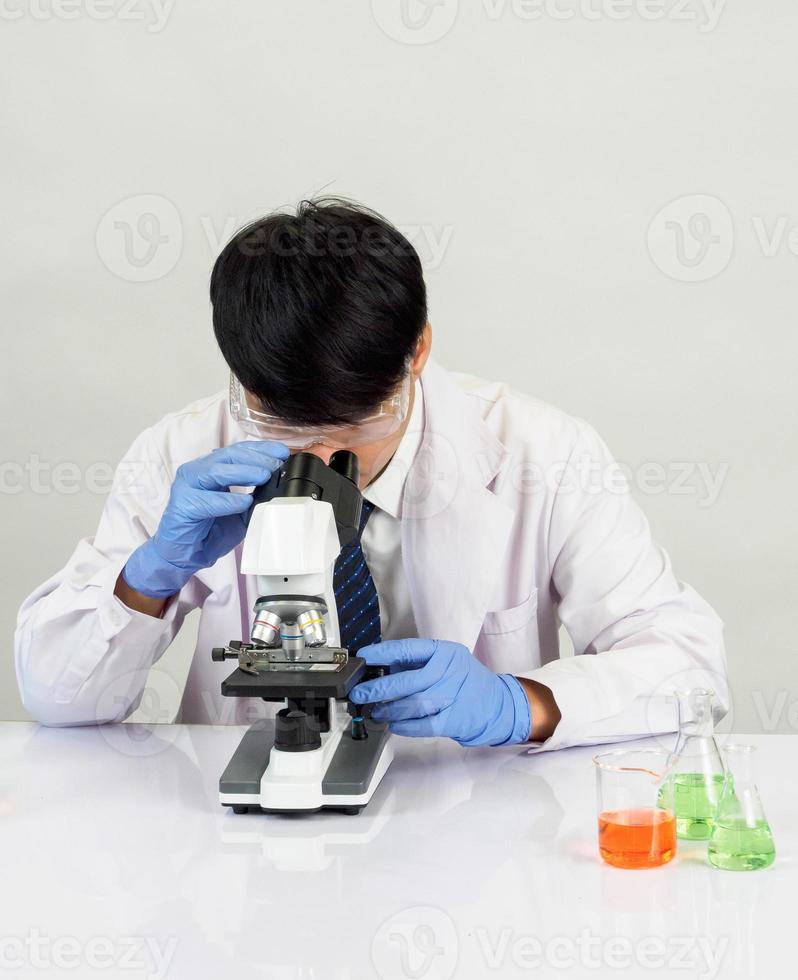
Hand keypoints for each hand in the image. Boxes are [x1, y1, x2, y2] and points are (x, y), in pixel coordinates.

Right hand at [122, 440, 288, 598]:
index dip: (261, 449)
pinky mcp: (181, 505)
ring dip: (243, 472)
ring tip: (264, 476)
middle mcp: (197, 472)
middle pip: (229, 456)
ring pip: (216, 471)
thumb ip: (255, 497)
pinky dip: (227, 500)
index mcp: (211, 469)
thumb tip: (279, 487)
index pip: (238, 451)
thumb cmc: (210, 532)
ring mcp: (187, 486)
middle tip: (277, 464)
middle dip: (256, 457)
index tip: (283, 452)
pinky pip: (206, 500)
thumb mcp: (241, 512)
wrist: (185, 555)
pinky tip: (243, 502)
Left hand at [349, 638, 531, 746]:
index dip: (382, 654)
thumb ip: (417, 664)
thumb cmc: (464, 680)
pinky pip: (422, 725)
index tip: (363, 657)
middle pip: (407, 680)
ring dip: (389, 709)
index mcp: (445, 652)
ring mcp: (453, 697)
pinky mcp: (454, 720)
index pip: (408, 649)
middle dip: (378, 688)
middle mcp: (449, 672)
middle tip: (359, 693)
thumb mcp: (446, 661)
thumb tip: (380, 670)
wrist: (497, 704)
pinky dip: (404, 726)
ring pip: (413, 704)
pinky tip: (393, 724)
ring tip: (375, 711)